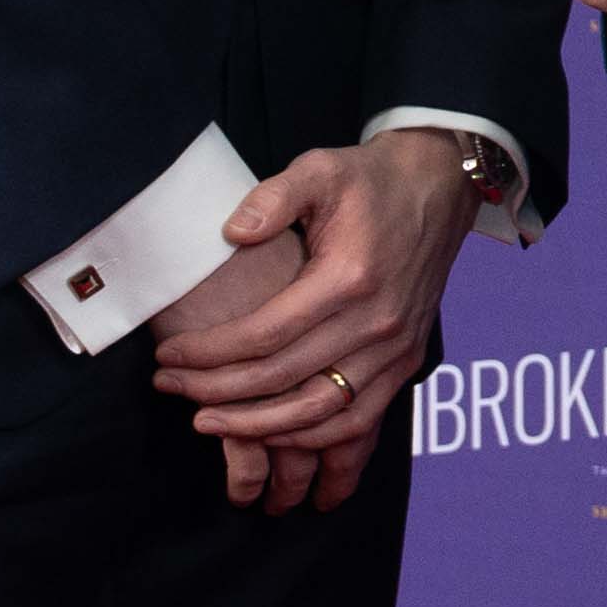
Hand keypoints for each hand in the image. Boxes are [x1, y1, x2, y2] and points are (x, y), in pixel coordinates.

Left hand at [152, 139, 480, 510]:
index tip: (167, 356)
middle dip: (215, 392)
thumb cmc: (371, 180)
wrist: (440, 187)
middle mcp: (376, 322)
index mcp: (348, 278)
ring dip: (258, 428)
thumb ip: (272, 197)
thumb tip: (231, 232)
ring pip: (319, 413)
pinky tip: (272, 434)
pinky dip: (312, 438)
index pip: (264, 336)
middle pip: (283, 381)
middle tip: (169, 388)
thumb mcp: (319, 168)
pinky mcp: (406, 361)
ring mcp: (396, 348)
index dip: (208, 353)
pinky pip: (359, 420)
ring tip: (208, 423)